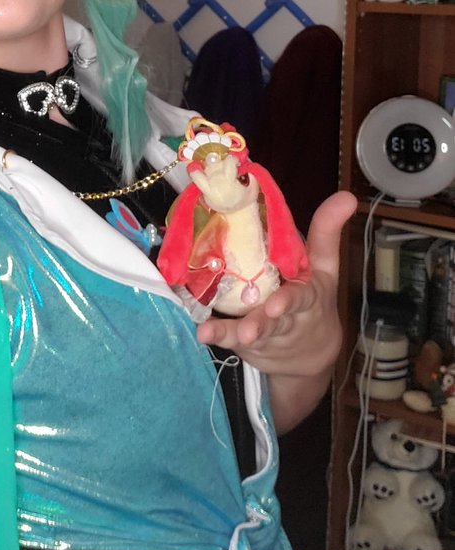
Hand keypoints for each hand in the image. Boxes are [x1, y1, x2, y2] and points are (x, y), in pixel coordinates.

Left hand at [196, 190, 355, 430]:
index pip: (302, 299)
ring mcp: (264, 334)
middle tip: (248, 329)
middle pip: (274, 321)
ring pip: (249, 334)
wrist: (310, 354)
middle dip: (260, 324)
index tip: (277, 303)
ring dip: (231, 334)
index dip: (289, 301)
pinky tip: (201, 332)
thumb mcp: (324, 267)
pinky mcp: (245, 343)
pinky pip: (229, 340)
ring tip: (211, 333)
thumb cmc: (313, 299)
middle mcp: (286, 319)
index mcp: (308, 299)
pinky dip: (216, 336)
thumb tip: (347, 195)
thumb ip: (327, 231)